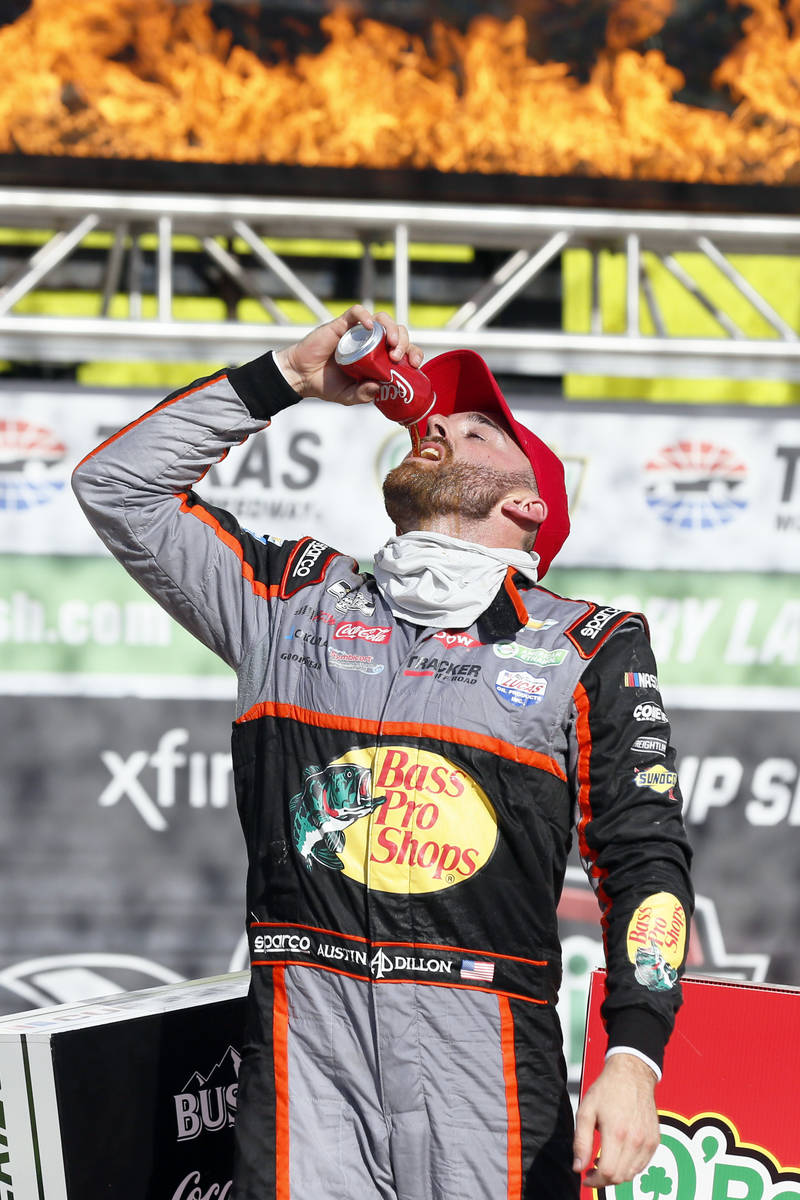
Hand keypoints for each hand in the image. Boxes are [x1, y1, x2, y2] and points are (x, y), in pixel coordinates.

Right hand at [273, 305, 423, 405]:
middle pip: (397, 332)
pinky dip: (365, 316)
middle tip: (398, 357)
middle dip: (404, 341)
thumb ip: (363, 394)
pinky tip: (368, 326)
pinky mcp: (342, 325)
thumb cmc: (326, 384)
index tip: (415, 364)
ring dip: (391, 329)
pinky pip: (357, 312)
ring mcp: (358, 332)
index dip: (413, 353)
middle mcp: (371, 342)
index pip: (403, 349)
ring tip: (390, 344)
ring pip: (382, 319)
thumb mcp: (349, 396)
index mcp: (378, 358)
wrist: (301, 376)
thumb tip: (378, 387)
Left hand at [573, 1054, 659, 1188]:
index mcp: (617, 1133)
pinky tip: (619, 1154)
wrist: (632, 1074)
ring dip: (617, 1174)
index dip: (594, 1181)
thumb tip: (578, 1167)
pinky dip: (630, 1167)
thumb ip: (581, 1142)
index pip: (607, 1173)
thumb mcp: (586, 1111)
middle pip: (620, 1177)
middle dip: (603, 1179)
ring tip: (604, 1160)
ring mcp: (648, 1142)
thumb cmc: (607, 1089)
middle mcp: (636, 1141)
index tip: (586, 1176)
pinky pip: (642, 1165)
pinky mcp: (655, 1140)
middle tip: (592, 1169)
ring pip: (632, 1174)